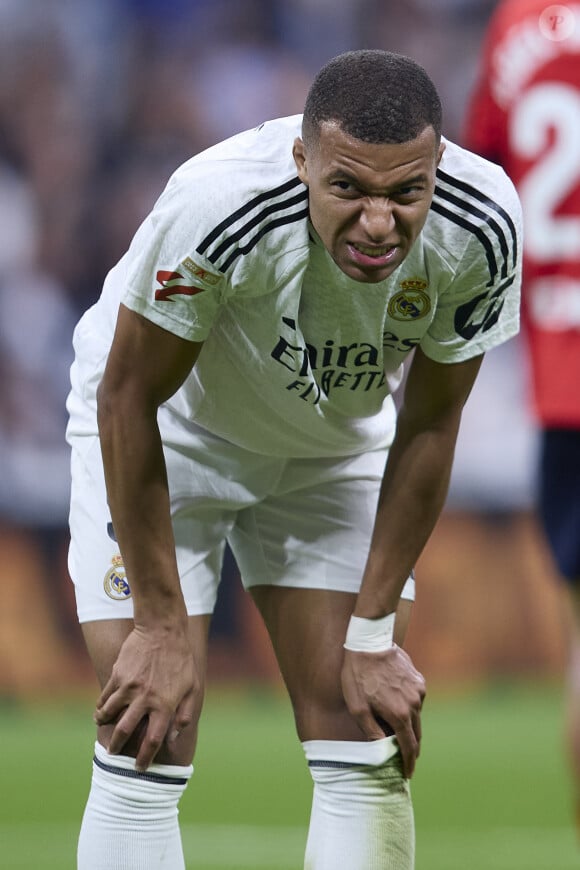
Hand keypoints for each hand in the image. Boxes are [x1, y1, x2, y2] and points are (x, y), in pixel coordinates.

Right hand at [94, 623, 198, 769]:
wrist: (162, 630)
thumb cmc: (181, 658)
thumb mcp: (192, 686)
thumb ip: (185, 713)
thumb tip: (176, 736)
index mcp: (165, 705)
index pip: (153, 739)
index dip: (145, 757)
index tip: (139, 767)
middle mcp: (145, 699)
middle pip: (126, 731)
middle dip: (117, 746)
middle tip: (113, 753)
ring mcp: (129, 687)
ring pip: (110, 713)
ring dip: (104, 724)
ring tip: (103, 727)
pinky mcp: (118, 675)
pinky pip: (105, 696)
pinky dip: (101, 706)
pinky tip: (100, 710)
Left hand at [341, 644, 425, 777]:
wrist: (369, 642)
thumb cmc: (358, 676)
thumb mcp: (357, 707)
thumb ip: (371, 731)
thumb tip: (383, 749)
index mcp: (400, 715)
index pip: (409, 746)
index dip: (409, 763)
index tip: (408, 774)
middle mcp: (414, 704)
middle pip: (417, 734)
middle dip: (411, 748)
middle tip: (405, 759)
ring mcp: (418, 691)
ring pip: (417, 717)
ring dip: (409, 726)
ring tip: (398, 732)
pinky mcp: (418, 679)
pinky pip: (416, 700)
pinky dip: (410, 707)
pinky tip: (398, 704)